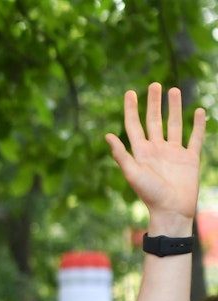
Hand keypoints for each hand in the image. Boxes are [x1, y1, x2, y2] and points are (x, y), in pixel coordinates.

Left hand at [106, 83, 204, 231]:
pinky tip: (198, 112)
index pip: (134, 125)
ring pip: (174, 124)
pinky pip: (195, 137)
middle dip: (153, 103)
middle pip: (154, 120)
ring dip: (174, 108)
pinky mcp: (190, 158)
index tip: (130, 92)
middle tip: (154, 84)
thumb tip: (107, 135)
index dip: (131, 109)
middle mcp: (156, 149)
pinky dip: (197, 125)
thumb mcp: (132, 174)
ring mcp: (174, 153)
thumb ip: (121, 155)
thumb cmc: (150, 195)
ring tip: (174, 91)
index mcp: (140, 152)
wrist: (172, 211)